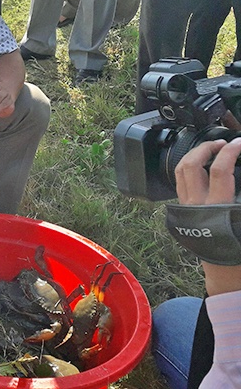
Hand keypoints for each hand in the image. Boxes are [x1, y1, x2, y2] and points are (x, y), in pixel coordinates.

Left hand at [174, 138, 240, 296]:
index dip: (230, 151)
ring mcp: (186, 206)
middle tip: (222, 142)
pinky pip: (180, 183)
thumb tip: (237, 172)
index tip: (239, 143)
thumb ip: (240, 197)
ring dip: (194, 155)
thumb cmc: (239, 250)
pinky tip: (202, 166)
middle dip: (205, 148)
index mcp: (217, 207)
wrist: (225, 272)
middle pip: (191, 165)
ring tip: (210, 149)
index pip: (220, 170)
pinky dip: (189, 169)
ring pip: (180, 172)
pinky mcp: (183, 210)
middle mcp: (196, 204)